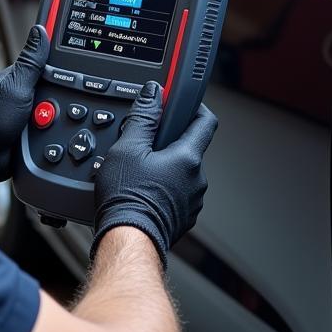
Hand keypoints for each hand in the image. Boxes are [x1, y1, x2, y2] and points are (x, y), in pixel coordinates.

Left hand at [0, 25, 49, 199]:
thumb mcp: (16, 87)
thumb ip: (31, 62)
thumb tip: (40, 31)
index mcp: (21, 76)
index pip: (50, 63)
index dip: (64, 65)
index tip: (75, 70)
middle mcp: (27, 92)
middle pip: (59, 89)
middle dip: (62, 99)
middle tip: (49, 109)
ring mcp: (31, 112)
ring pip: (60, 110)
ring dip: (59, 118)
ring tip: (48, 124)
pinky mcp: (35, 131)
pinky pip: (55, 128)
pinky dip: (56, 131)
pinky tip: (53, 134)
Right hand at [90, 82, 216, 268]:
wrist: (128, 238)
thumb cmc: (127, 198)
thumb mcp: (127, 148)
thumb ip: (143, 117)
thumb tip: (153, 93)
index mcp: (188, 157)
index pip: (204, 121)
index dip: (193, 106)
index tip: (181, 102)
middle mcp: (197, 179)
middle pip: (188, 148)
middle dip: (168, 143)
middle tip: (143, 145)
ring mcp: (192, 200)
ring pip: (181, 173)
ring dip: (164, 168)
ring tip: (138, 173)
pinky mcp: (183, 217)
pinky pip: (177, 194)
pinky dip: (163, 189)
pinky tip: (142, 191)